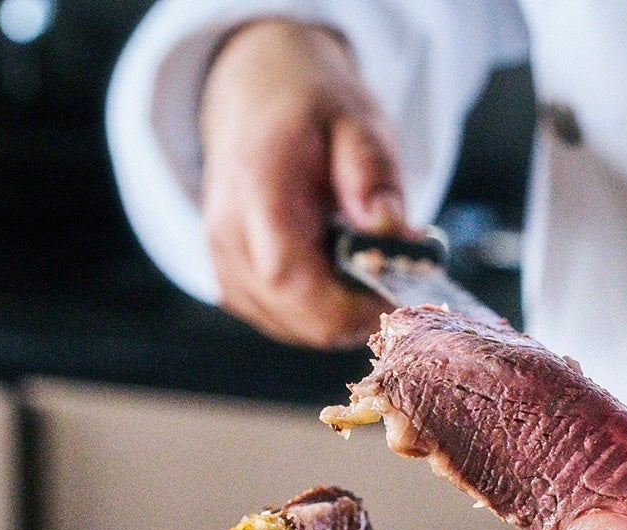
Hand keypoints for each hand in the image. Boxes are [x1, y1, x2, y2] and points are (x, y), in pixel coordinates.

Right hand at [200, 19, 405, 347]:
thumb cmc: (308, 112)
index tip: (400, 293)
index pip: (290, 279)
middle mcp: (230, 238)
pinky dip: (323, 312)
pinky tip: (339, 273)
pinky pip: (287, 325)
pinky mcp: (235, 286)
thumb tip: (388, 228)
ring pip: (297, 330)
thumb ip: (372, 174)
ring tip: (367, 264)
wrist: (255, 102)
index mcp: (257, 193)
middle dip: (361, 311)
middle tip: (399, 277)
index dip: (352, 304)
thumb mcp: (356, 122)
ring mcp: (226, 267)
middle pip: (300, 318)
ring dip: (344, 313)